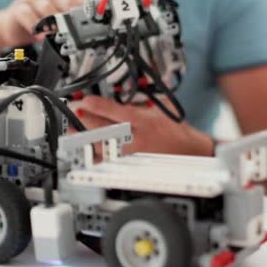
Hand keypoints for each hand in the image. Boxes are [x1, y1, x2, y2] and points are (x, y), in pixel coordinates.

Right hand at [0, 0, 86, 46]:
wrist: (12, 26)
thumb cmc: (40, 22)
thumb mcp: (59, 22)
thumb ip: (73, 22)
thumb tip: (91, 32)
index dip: (84, 6)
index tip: (90, 19)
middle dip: (70, 14)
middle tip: (75, 28)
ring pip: (45, 4)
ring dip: (53, 18)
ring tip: (57, 31)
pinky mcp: (19, 8)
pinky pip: (26, 12)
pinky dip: (34, 23)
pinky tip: (39, 34)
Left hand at [73, 95, 213, 155]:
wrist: (193, 153)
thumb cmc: (178, 132)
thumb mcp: (163, 109)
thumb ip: (143, 103)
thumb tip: (123, 99)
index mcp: (146, 122)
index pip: (118, 112)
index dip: (99, 106)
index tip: (85, 101)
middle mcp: (139, 139)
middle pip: (106, 130)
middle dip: (87, 122)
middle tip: (73, 116)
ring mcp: (134, 155)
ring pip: (104, 148)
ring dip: (86, 141)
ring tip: (72, 135)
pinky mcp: (133, 167)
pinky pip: (111, 164)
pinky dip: (97, 159)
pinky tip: (85, 155)